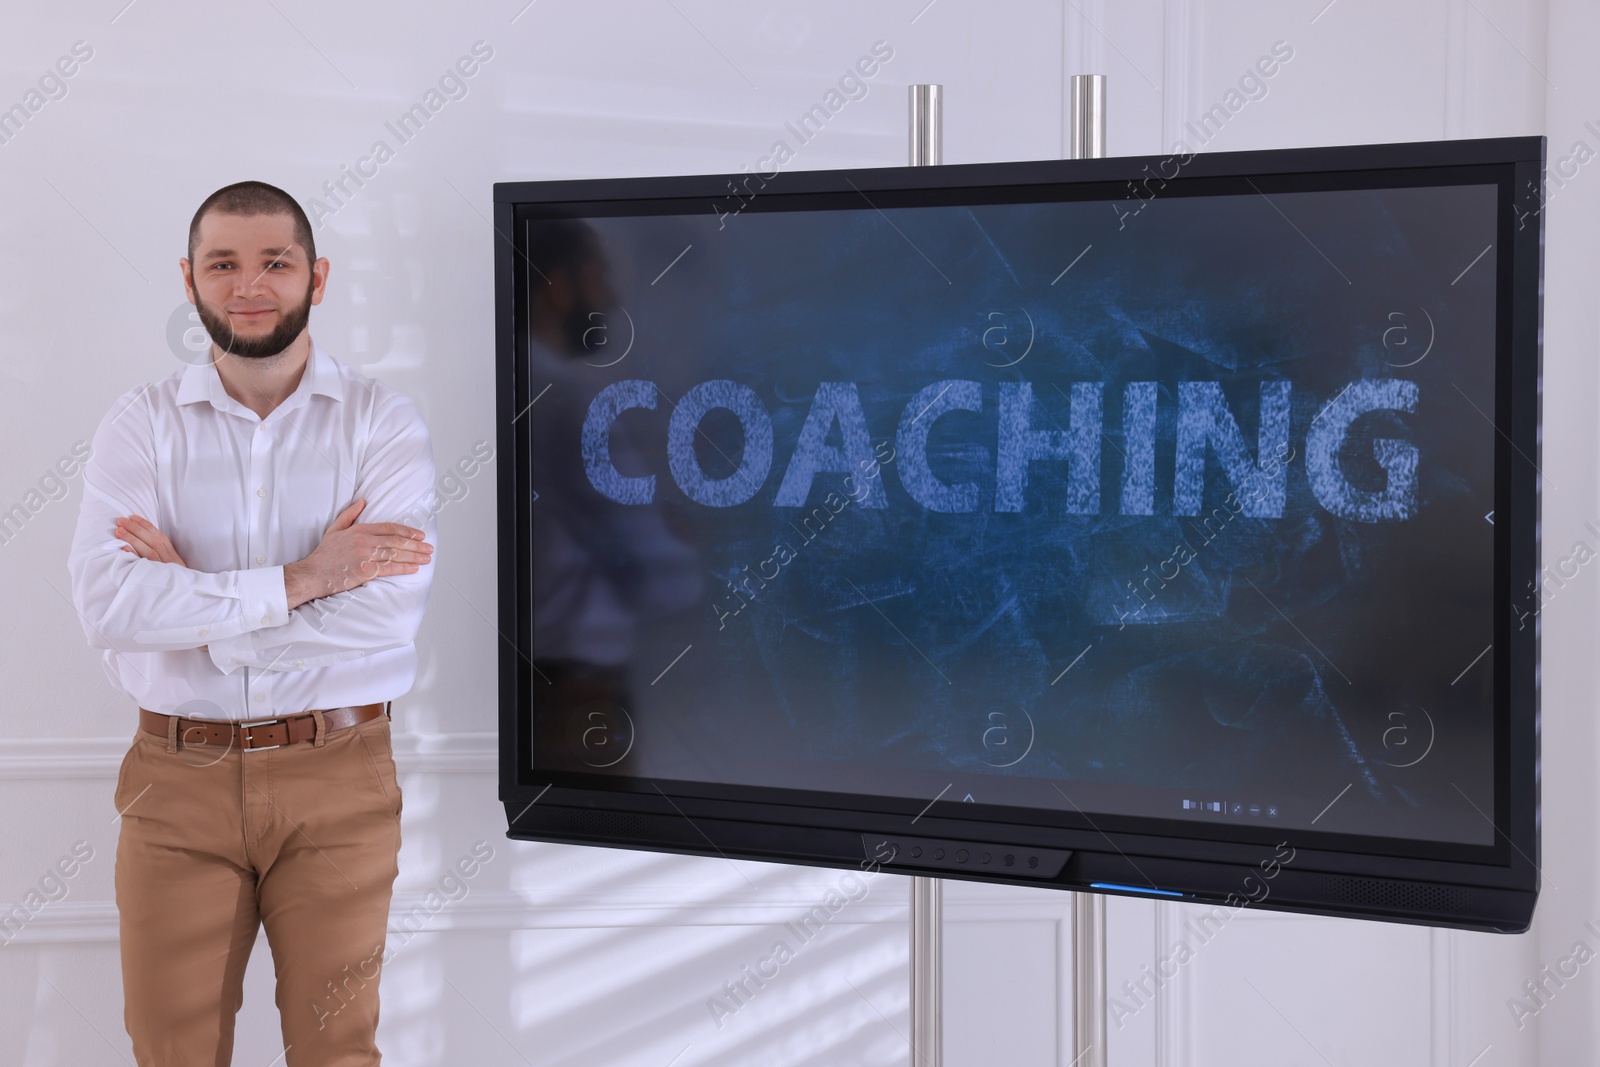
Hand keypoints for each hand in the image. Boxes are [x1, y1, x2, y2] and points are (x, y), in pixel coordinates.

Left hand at [115, 515, 204, 649]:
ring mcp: (165, 573)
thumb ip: (167, 562)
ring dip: (133, 540)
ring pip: (148, 552)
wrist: (196, 608)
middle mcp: (171, 565)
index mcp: (176, 560)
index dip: (147, 526)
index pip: (161, 539)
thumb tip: (149, 549)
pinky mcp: (160, 582)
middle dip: (136, 530)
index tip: (134, 517)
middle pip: (153, 542)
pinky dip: (134, 558)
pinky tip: (124, 550)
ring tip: (118, 531)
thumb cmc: (184, 592)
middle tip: (120, 521)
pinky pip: (146, 568)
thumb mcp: (179, 574)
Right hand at [284, 498, 432, 610]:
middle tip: (429, 548)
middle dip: (416, 545)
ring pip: (396, 554)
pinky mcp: (365, 571)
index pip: (390, 528)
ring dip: (415, 556)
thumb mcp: (335, 529)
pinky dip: (404, 568)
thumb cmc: (325, 554)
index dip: (407, 531)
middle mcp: (365, 541)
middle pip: (397, 541)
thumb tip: (363, 501)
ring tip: (427, 558)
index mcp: (360, 530)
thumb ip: (350, 514)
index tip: (420, 535)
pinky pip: (389, 568)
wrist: (313, 573)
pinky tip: (414, 568)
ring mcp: (366, 556)